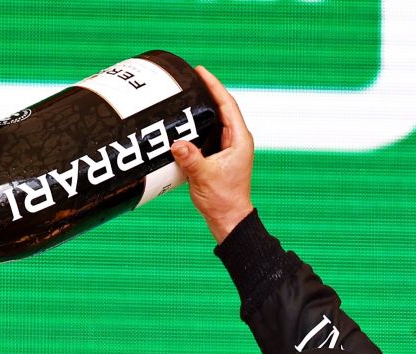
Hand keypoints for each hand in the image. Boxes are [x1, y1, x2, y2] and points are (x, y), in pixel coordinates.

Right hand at [170, 66, 255, 243]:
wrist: (228, 220)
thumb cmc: (223, 200)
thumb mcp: (204, 177)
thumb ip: (190, 159)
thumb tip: (176, 143)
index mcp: (239, 140)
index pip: (227, 104)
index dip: (215, 86)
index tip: (202, 71)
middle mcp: (236, 141)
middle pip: (221, 109)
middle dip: (207, 92)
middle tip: (190, 79)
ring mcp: (228, 149)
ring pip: (214, 122)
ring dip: (201, 109)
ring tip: (185, 97)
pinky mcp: (218, 158)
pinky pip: (207, 135)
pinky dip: (196, 127)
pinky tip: (184, 124)